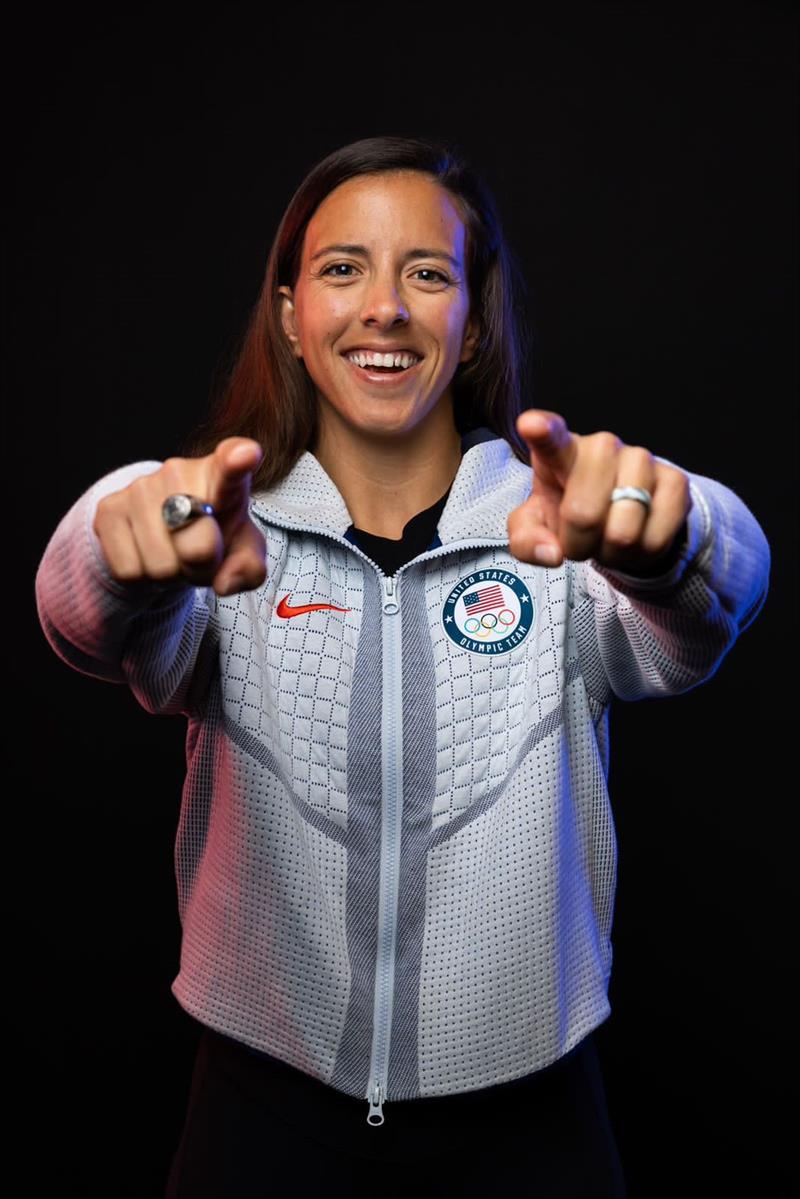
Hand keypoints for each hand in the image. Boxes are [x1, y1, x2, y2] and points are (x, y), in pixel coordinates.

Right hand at [92, 437, 267, 595]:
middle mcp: (179, 471)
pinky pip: (129, 571)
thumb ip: (249, 567)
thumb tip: (225, 583)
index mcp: (222, 476)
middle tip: (199, 558)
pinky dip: (142, 578)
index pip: (231, 462)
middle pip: (198, 548)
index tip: (245, 455)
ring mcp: (139, 487)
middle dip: (201, 568)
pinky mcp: (108, 508)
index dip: (237, 460)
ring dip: (171, 575)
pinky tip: (148, 556)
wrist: (166, 531)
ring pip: (161, 566)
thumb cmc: (213, 536)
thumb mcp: (242, 551)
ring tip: (174, 555)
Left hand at [507, 410, 691, 572]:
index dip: (542, 431)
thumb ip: (527, 540)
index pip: (550, 437)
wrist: (617, 517)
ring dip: (611, 552)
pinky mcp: (676, 481)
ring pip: (622, 533)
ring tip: (608, 538)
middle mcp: (602, 446)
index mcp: (560, 452)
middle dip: (579, 544)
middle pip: (584, 514)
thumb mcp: (537, 528)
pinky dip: (640, 555)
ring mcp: (641, 460)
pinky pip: (654, 541)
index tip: (531, 425)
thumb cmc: (569, 513)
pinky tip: (637, 536)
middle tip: (581, 540)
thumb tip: (551, 553)